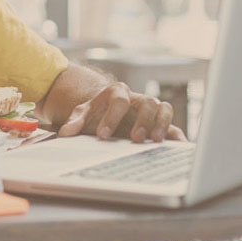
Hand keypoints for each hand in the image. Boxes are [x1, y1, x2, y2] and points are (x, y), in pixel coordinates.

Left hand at [58, 81, 185, 141]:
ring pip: (164, 108)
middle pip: (147, 102)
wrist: (107, 114)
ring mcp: (152, 110)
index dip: (111, 116)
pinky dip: (176, 137)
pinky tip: (175, 148)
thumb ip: (75, 121)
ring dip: (161, 124)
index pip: (118, 100)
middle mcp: (138, 98)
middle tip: (134, 139)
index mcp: (117, 92)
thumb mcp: (83, 114)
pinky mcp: (161, 123)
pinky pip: (175, 126)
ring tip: (154, 141)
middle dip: (143, 120)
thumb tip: (65, 133)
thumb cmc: (96, 113)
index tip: (102, 135)